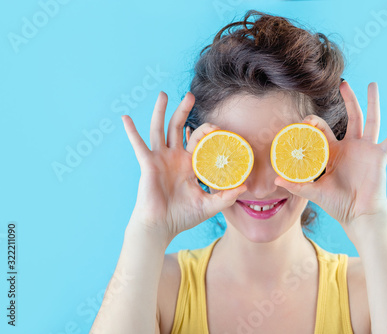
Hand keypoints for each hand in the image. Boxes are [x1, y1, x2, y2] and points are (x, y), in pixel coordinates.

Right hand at [122, 92, 246, 242]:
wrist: (161, 227)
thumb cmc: (183, 217)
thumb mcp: (209, 205)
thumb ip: (226, 196)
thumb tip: (245, 187)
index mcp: (189, 164)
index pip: (197, 140)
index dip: (205, 131)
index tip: (216, 126)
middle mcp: (174, 158)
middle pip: (178, 128)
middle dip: (183, 111)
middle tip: (190, 95)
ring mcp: (160, 159)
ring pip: (160, 129)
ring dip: (160, 111)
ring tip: (163, 94)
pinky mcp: (148, 164)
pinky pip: (138, 145)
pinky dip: (131, 132)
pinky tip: (125, 118)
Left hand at [274, 82, 386, 236]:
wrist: (357, 215)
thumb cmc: (337, 204)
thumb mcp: (314, 191)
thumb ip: (297, 185)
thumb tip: (276, 180)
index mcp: (334, 152)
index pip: (324, 130)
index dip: (314, 123)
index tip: (305, 119)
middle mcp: (351, 147)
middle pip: (351, 117)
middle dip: (348, 100)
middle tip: (343, 84)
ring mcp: (366, 150)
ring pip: (371, 121)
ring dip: (372, 102)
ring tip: (373, 84)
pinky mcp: (379, 157)